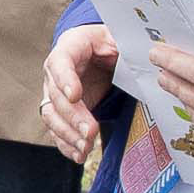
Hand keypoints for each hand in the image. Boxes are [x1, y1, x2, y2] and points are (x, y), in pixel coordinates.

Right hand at [37, 23, 117, 162]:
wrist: (98, 51)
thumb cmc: (108, 42)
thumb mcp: (117, 37)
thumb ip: (124, 45)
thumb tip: (142, 57)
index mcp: (70, 47)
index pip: (60, 62)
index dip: (65, 79)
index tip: (75, 96)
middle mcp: (55, 72)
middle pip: (55, 96)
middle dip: (72, 117)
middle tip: (90, 132)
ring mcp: (55, 92)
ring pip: (51, 115)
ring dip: (67, 134)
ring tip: (86, 148)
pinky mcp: (61, 111)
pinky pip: (57, 129)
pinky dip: (66, 144)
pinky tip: (79, 155)